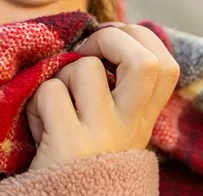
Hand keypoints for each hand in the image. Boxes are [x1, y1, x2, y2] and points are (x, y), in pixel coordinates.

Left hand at [25, 24, 178, 170]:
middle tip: (85, 52)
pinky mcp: (69, 144)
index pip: (167, 66)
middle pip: (145, 62)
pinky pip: (50, 92)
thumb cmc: (79, 163)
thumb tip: (106, 40)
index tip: (111, 43)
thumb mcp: (111, 131)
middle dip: (110, 39)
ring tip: (55, 103)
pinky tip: (39, 125)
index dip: (141, 39)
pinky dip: (35, 101)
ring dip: (59, 75)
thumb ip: (118, 94)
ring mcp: (102, 135)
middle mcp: (130, 127)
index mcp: (143, 121)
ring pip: (85, 68)